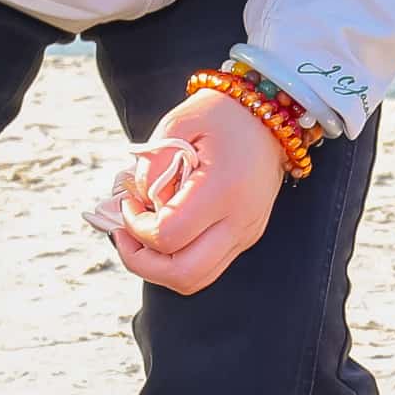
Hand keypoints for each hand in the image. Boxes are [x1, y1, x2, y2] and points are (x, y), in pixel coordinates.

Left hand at [105, 88, 290, 295]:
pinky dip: (178, 258)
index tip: (127, 202)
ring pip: (196, 280)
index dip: (136, 227)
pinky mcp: (245, 237)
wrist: (268, 115)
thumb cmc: (221, 115)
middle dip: (142, 263)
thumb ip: (152, 165)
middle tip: (126, 234)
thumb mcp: (176, 125)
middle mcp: (239, 221)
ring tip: (142, 236)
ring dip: (159, 268)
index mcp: (222, 191)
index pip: (168, 237)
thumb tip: (140, 203)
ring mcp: (246, 234)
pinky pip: (207, 266)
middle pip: (183, 275)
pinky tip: (166, 231)